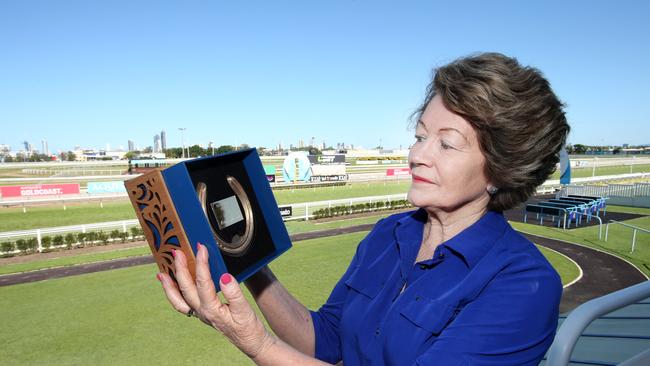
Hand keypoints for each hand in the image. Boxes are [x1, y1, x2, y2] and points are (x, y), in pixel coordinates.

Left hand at [157, 243, 274, 358]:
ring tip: (161, 273)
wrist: (249, 341)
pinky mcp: (202, 313)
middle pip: (185, 288)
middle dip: (180, 269)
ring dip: (169, 285)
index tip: (201, 248)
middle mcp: (202, 312)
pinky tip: (173, 286)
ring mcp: (200, 313)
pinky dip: (175, 294)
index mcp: (211, 309)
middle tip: (176, 252)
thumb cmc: (248, 327)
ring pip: (178, 299)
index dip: (201, 263)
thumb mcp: (245, 309)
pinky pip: (182, 304)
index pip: (203, 282)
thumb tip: (225, 277)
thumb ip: (235, 293)